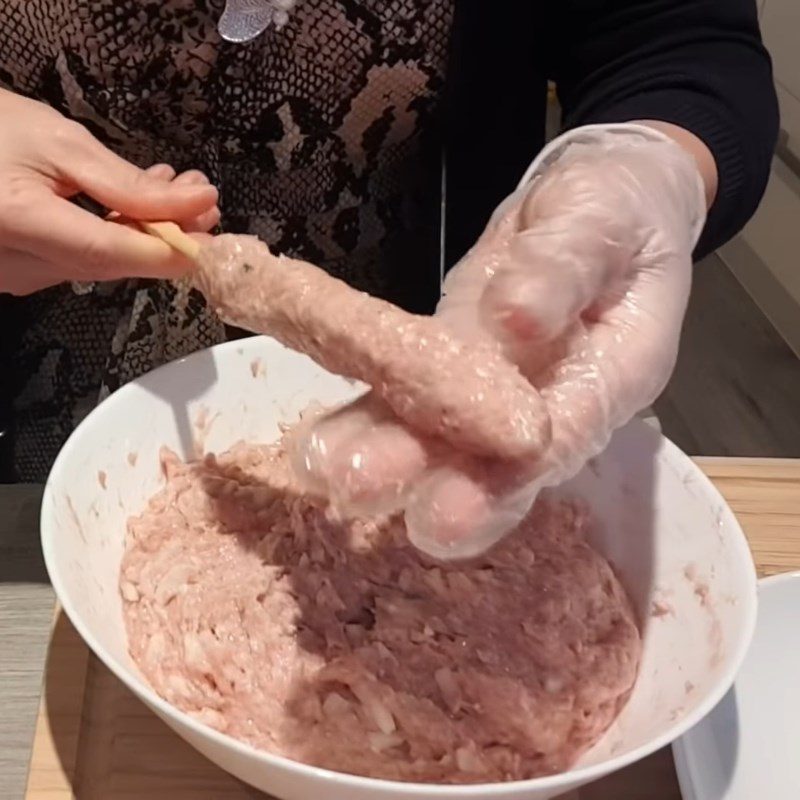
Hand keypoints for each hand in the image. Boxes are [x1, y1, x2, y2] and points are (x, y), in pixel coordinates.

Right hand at [0, 89, 218, 294]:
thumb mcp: (58, 141)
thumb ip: (127, 183)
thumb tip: (197, 202)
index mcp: (17, 222)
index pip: (110, 252)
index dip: (170, 252)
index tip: (217, 241)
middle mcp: (14, 263)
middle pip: (111, 263)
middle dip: (167, 235)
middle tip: (204, 201)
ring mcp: (15, 275)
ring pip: (100, 263)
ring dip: (144, 231)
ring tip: (174, 190)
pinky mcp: (20, 273)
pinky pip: (80, 260)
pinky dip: (115, 235)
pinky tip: (135, 205)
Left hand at [292, 123, 707, 557]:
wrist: (595, 204)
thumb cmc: (617, 208)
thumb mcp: (602, 218)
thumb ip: (564, 268)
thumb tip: (517, 317)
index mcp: (610, 376)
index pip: (561, 438)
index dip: (505, 480)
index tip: (446, 512)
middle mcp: (549, 402)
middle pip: (494, 459)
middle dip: (429, 483)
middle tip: (364, 495)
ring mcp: (493, 388)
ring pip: (444, 435)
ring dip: (386, 456)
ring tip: (325, 470)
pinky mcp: (451, 362)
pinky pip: (410, 394)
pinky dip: (369, 416)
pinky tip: (324, 439)